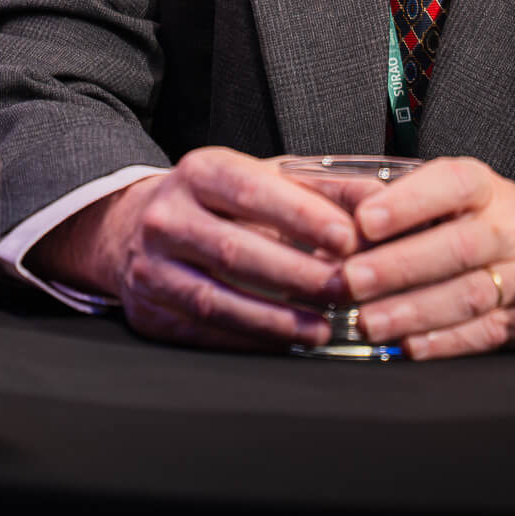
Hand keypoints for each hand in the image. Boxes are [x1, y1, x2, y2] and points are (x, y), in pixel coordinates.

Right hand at [29, 148, 360, 350]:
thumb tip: (380, 203)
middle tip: (348, 290)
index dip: (300, 214)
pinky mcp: (149, 311)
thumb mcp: (262, 179)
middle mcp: (166, 216)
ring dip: (276, 319)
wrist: (134, 228)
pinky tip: (287, 342)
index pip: (250, 190)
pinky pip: (203, 331)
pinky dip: (250, 340)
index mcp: (199, 172)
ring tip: (324, 328)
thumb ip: (323, 189)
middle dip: (298, 275)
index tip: (348, 237)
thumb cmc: (218, 203)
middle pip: (235, 251)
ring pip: (216, 299)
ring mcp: (151, 267)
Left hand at [339, 159, 514, 359]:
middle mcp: (506, 228)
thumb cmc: (481, 219)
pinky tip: (409, 346)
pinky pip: (483, 333)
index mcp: (483, 188)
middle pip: (456, 247)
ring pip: (468, 294)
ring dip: (414, 311)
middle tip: (351, 280)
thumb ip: (388, 195)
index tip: (365, 219)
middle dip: (399, 266)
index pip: (451, 185)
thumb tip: (319, 198)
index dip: (408, 202)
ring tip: (369, 322)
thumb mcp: (449, 194)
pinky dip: (444, 342)